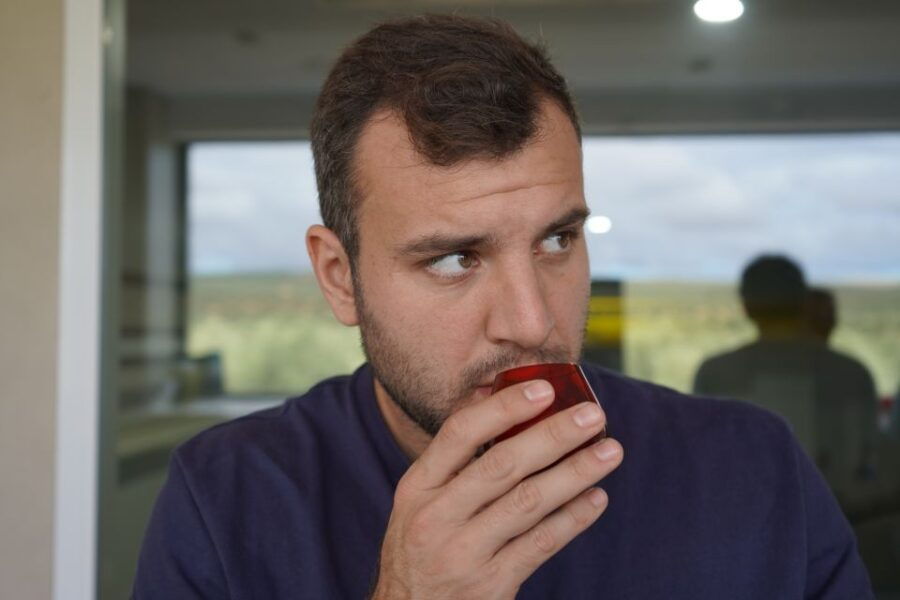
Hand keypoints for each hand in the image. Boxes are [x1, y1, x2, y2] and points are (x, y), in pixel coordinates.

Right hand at [370, 380, 622, 598]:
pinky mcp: (491, 584)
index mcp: (418, 486)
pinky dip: (572, 519)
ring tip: (609, 452)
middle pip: (502, 465)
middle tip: (593, 416)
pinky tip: (595, 498)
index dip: (504, 408)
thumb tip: (495, 395)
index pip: (459, 434)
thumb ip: (454, 454)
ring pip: (528, 503)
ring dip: (575, 473)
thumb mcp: (419, 499)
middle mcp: (437, 517)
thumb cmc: (421, 544)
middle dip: (553, 436)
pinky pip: (541, 545)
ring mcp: (464, 553)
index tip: (544, 388)